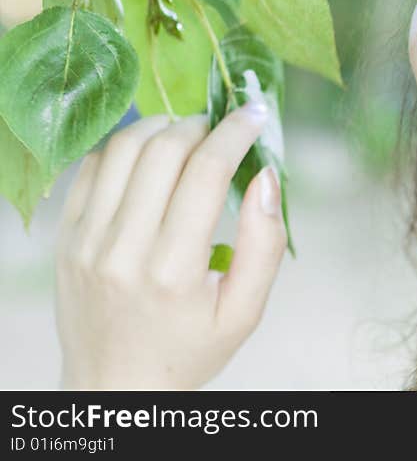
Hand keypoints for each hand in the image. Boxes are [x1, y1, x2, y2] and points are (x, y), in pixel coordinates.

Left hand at [54, 101, 286, 388]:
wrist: (115, 386)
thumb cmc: (189, 350)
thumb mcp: (245, 312)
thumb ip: (264, 244)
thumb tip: (267, 177)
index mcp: (174, 271)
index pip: (206, 172)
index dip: (236, 132)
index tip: (256, 114)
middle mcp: (123, 250)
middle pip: (163, 150)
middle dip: (201, 125)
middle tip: (222, 128)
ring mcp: (85, 241)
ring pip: (123, 150)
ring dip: (162, 127)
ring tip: (188, 134)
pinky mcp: (65, 237)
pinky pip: (91, 167)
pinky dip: (126, 148)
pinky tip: (150, 156)